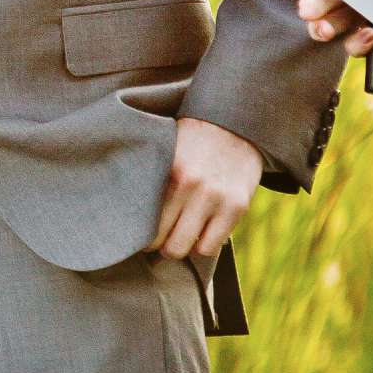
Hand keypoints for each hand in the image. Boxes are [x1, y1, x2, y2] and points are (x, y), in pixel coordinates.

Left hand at [152, 119, 262, 260]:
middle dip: (162, 248)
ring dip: (185, 247)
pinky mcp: (238, 206)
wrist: (235, 122)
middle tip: (161, 242)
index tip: (143, 238)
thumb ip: (157, 182)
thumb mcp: (170, 153)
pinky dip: (205, 245)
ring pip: (192, 250)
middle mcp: (193, 187)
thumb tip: (134, 216)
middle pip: (169, 243)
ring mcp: (218, 198)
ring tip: (182, 237)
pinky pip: (214, 245)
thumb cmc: (194, 141)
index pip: (150, 225)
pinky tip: (201, 233)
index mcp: (172, 173)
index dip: (144, 238)